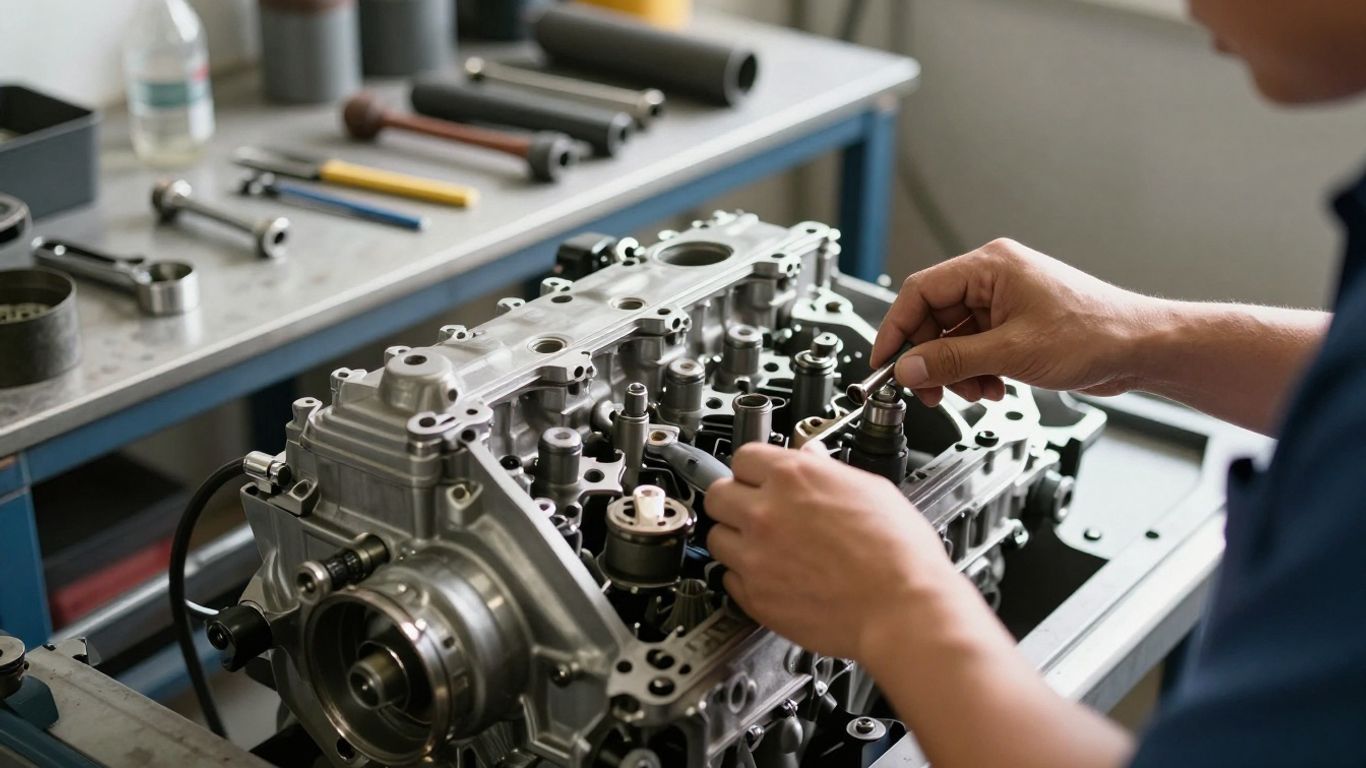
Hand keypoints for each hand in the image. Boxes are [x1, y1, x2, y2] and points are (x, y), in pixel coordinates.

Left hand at [705, 443, 956, 661]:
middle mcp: (766, 513)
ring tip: (765, 546)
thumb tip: (813, 459)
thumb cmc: (898, 553)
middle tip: (754, 509)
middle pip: (718, 495)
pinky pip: (729, 578)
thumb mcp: (871, 489)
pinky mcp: (755, 596)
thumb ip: (829, 470)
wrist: (903, 609)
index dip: (755, 468)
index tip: (760, 477)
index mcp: (794, 478)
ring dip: (736, 539)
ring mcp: (755, 556)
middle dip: (735, 499)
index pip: (743, 457)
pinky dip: (745, 576)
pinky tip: (772, 575)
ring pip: (717, 537)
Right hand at [873, 238, 1157, 406]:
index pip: (920, 291)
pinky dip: (977, 372)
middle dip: (931, 358)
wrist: (1142, 348)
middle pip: (934, 318)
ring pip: (955, 339)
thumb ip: (953, 360)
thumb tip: (908, 366)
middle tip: (928, 389)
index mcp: (990, 266)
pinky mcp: (1017, 325)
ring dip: (958, 371)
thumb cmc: (1096, 333)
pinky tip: (995, 388)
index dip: (897, 329)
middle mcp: (994, 278)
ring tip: (976, 391)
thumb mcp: (1012, 352)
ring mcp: (1006, 302)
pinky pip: (977, 348)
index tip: (885, 362)